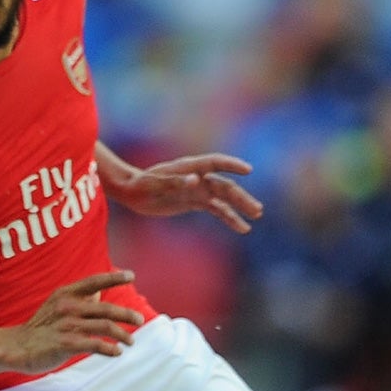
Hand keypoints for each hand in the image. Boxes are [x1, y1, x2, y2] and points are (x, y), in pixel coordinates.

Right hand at [10, 272, 141, 373]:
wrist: (18, 346)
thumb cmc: (43, 326)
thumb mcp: (58, 305)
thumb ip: (79, 298)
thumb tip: (99, 291)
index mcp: (66, 294)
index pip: (93, 281)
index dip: (113, 277)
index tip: (131, 275)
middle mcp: (67, 307)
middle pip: (105, 308)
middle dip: (127, 314)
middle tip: (139, 320)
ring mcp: (66, 325)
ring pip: (104, 326)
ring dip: (122, 334)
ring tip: (131, 341)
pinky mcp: (65, 344)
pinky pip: (94, 345)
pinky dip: (109, 349)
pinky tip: (117, 352)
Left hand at [103, 152, 263, 233]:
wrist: (133, 192)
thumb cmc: (141, 184)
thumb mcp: (154, 184)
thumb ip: (174, 182)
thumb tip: (195, 181)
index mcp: (189, 167)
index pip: (215, 163)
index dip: (232, 165)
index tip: (248, 170)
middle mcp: (198, 177)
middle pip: (225, 185)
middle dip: (241, 197)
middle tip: (257, 210)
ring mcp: (198, 190)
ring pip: (224, 198)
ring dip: (240, 206)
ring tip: (256, 216)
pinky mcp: (195, 202)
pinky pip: (216, 209)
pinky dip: (229, 217)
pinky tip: (243, 228)